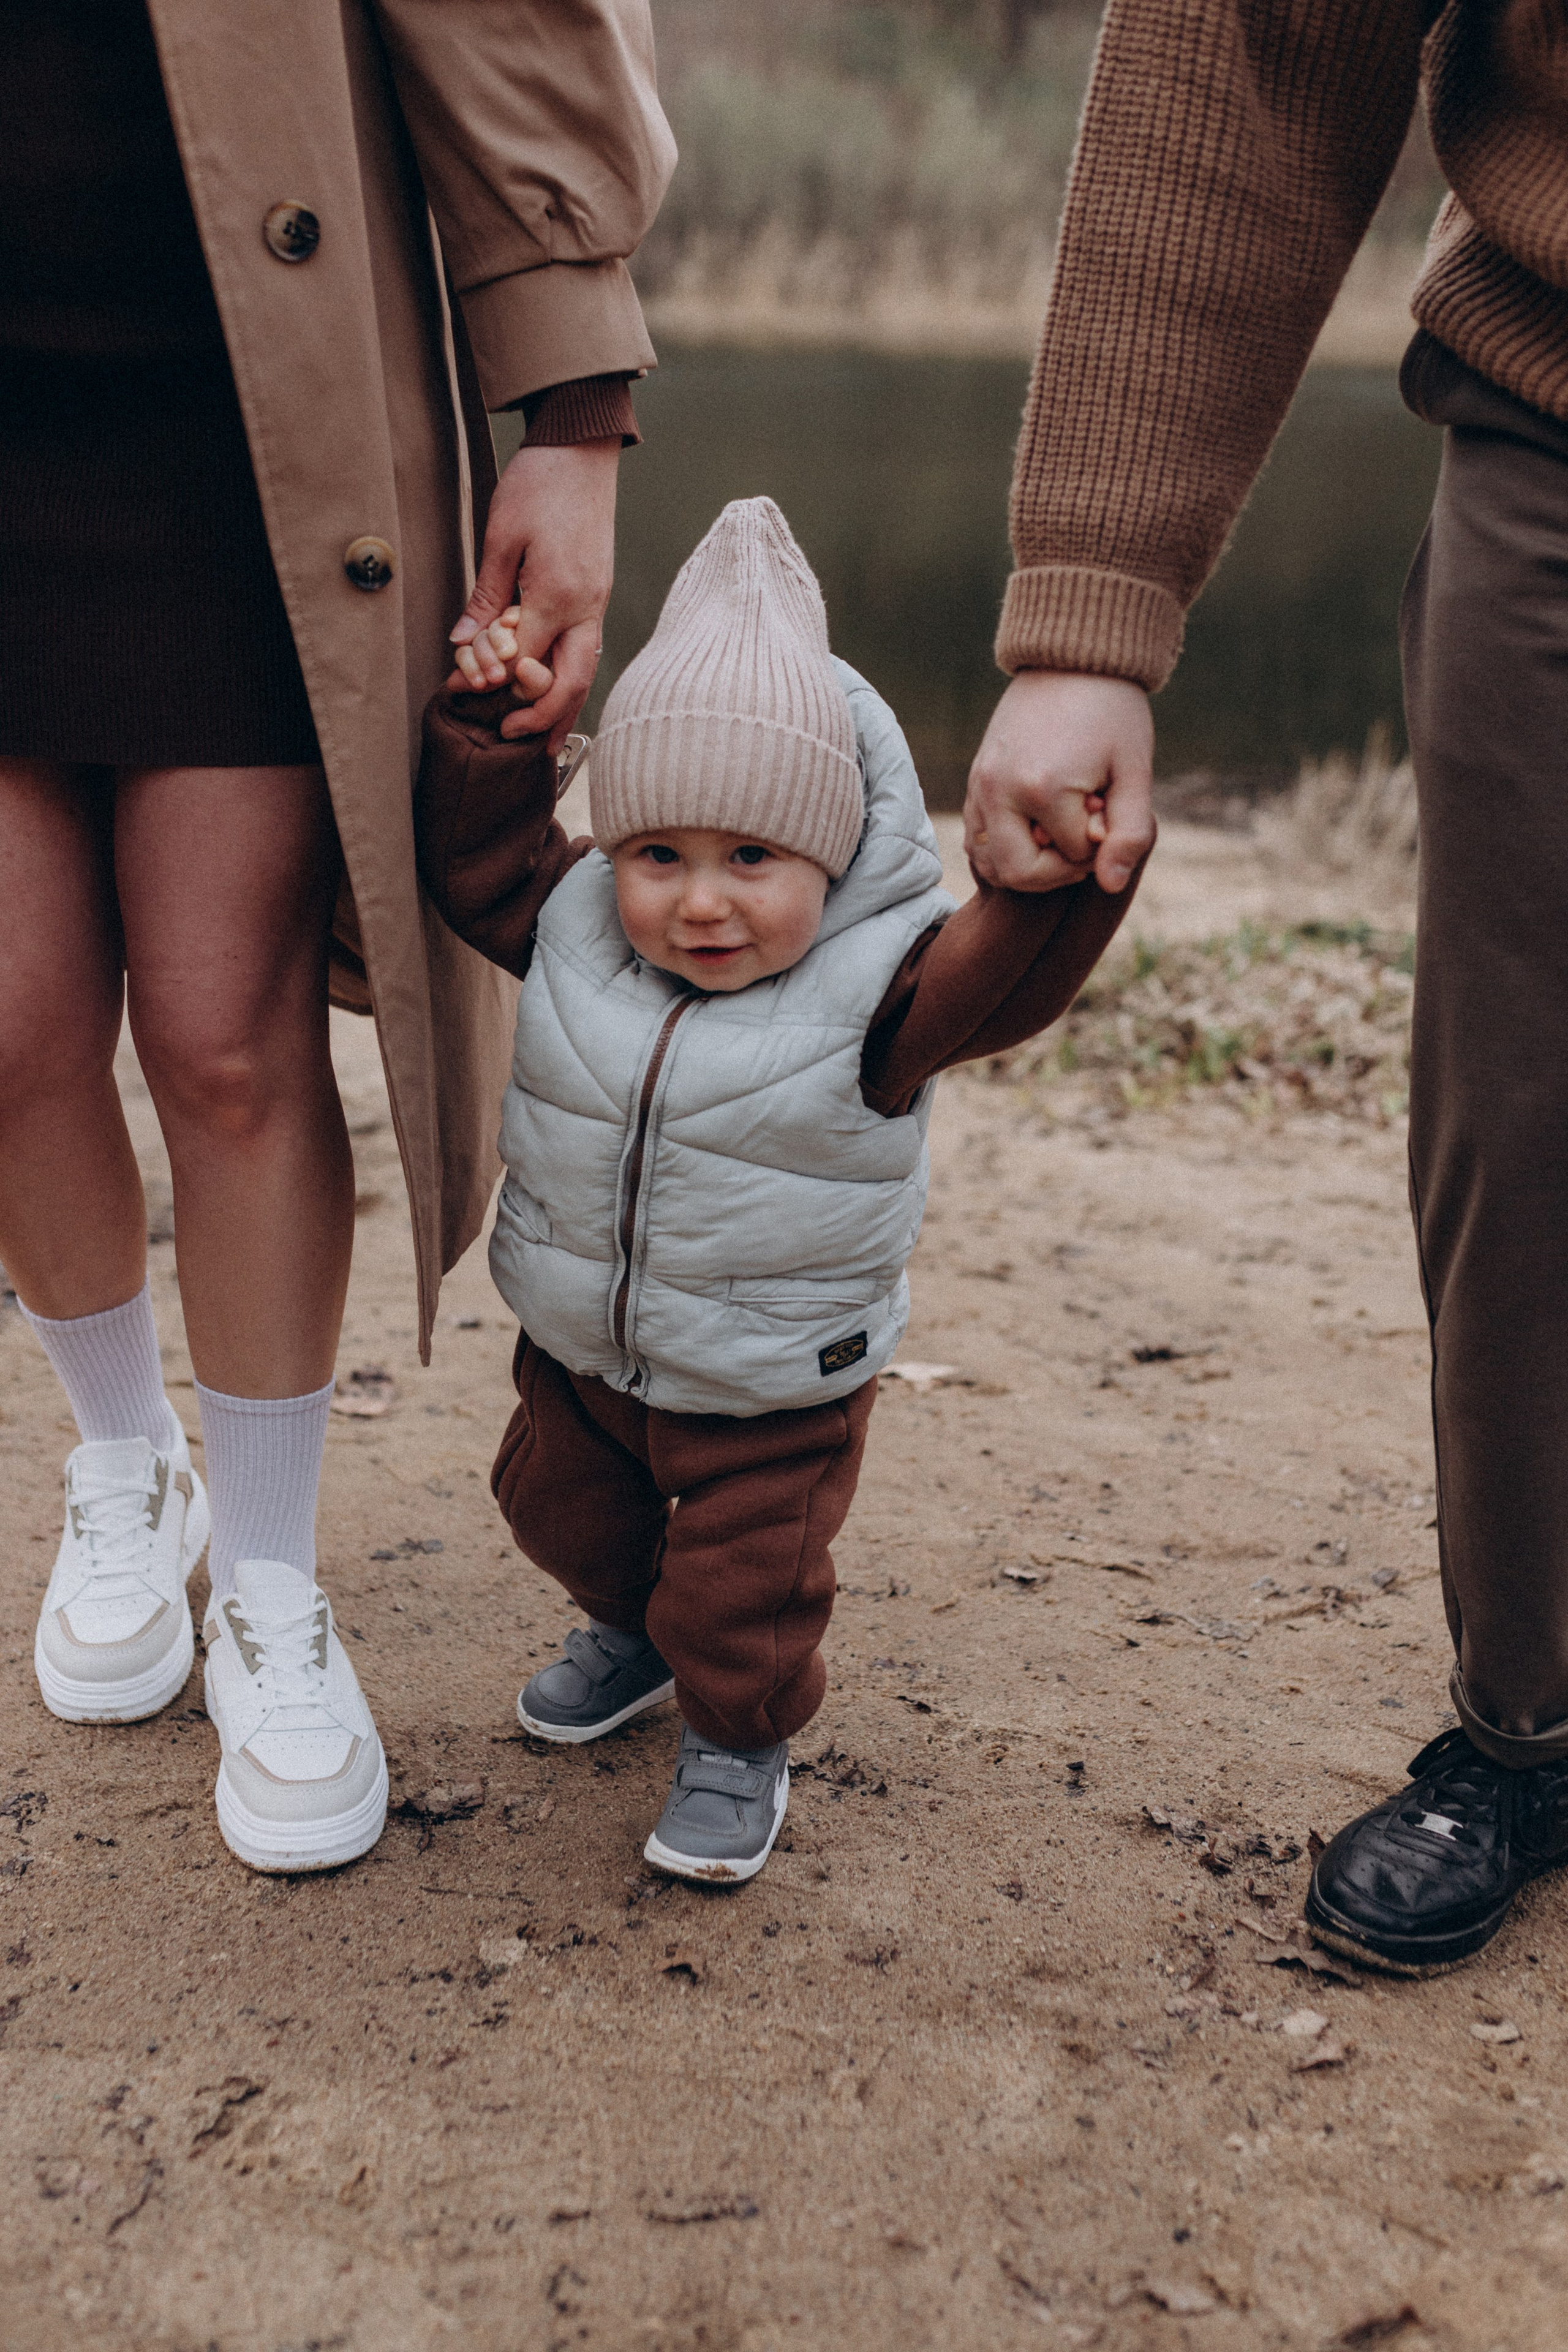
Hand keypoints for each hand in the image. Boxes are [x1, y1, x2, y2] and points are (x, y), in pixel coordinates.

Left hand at [448, 439, 620, 750]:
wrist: (582, 449)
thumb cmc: (541, 484)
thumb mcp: (500, 538)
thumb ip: (486, 597)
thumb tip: (466, 643)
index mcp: (558, 595)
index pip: (526, 661)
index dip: (495, 683)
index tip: (465, 692)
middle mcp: (585, 607)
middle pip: (569, 682)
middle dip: (541, 717)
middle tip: (510, 733)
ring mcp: (597, 601)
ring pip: (585, 672)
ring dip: (563, 708)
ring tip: (544, 738)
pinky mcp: (598, 593)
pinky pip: (587, 650)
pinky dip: (571, 678)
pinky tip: (558, 691)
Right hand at [964, 672, 1155, 894]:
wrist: (1072, 658)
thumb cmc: (1112, 713)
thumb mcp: (1134, 772)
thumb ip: (1130, 832)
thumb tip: (1110, 886)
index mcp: (1043, 789)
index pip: (1071, 858)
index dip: (1100, 847)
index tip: (1109, 812)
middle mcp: (1000, 792)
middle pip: (1018, 875)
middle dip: (1057, 872)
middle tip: (1083, 839)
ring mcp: (980, 787)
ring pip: (991, 864)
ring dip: (1027, 865)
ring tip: (1058, 833)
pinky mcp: (974, 782)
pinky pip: (978, 840)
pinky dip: (1005, 848)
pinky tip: (1037, 826)